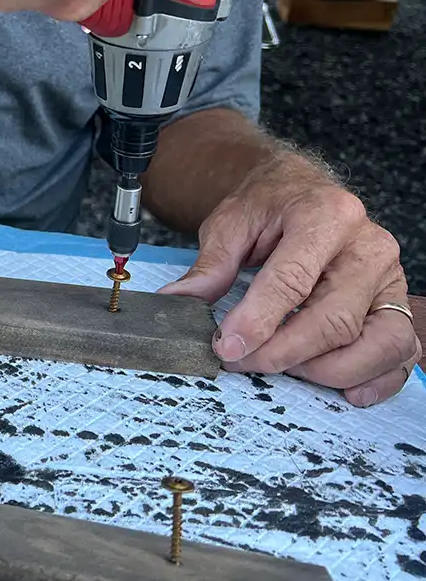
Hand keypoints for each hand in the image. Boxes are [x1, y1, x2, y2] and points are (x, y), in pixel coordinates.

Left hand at [159, 153, 420, 406]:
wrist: (301, 190)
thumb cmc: (268, 207)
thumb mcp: (230, 224)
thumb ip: (210, 267)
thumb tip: (178, 304)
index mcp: (326, 216)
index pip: (293, 280)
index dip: (258, 320)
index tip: (227, 347)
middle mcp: (368, 246)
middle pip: (336, 319)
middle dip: (284, 352)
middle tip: (241, 362)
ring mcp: (390, 277)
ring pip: (378, 342)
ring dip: (328, 370)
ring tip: (285, 369)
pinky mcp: (397, 303)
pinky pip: (401, 351)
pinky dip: (376, 378)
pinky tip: (344, 390)